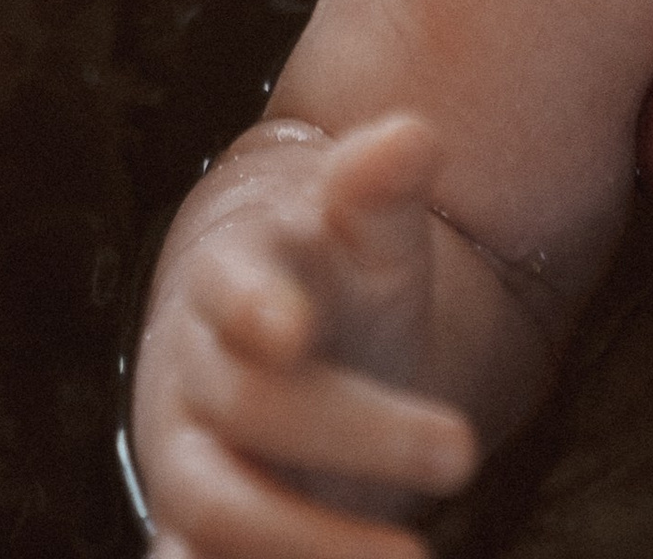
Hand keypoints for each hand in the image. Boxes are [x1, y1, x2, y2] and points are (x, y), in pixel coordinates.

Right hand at [132, 112, 477, 558]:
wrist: (285, 331)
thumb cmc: (337, 273)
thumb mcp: (366, 229)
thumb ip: (380, 189)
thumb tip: (415, 135)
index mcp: (232, 278)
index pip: (230, 289)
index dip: (253, 307)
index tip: (295, 325)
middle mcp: (196, 372)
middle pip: (251, 407)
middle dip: (355, 434)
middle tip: (463, 452)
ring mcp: (189, 456)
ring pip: (214, 510)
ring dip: (302, 544)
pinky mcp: (195, 528)